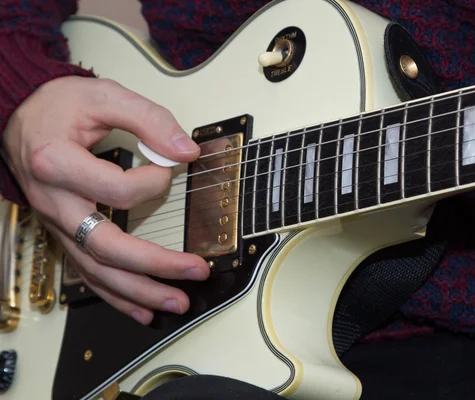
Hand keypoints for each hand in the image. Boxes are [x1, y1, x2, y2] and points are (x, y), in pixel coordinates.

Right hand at [1, 76, 210, 324]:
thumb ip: (149, 119)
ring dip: (138, 292)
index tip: (169, 168)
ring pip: (96, 270)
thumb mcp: (104, 96)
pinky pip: (88, 272)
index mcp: (57, 163)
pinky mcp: (63, 234)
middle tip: (196, 271)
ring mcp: (57, 224)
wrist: (20, 117)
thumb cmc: (59, 106)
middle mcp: (54, 202)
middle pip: (106, 247)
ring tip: (177, 303)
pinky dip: (115, 295)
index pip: (116, 190)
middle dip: (155, 265)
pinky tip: (142, 309)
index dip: (153, 182)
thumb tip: (186, 150)